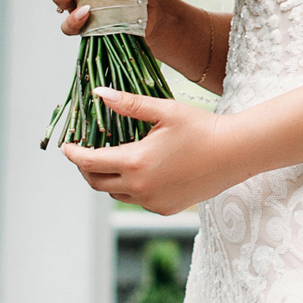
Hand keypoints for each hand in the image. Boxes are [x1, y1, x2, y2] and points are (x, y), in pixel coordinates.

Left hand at [60, 88, 252, 213]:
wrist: (234, 153)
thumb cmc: (201, 127)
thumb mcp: (164, 110)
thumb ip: (128, 104)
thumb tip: (99, 94)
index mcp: (135, 162)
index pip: (90, 162)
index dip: (74, 154)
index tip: (68, 146)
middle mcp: (139, 188)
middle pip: (96, 183)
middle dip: (86, 168)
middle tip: (86, 153)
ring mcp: (152, 201)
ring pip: (115, 193)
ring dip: (108, 178)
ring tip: (113, 160)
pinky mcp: (164, 209)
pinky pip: (137, 200)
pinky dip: (131, 188)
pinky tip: (142, 172)